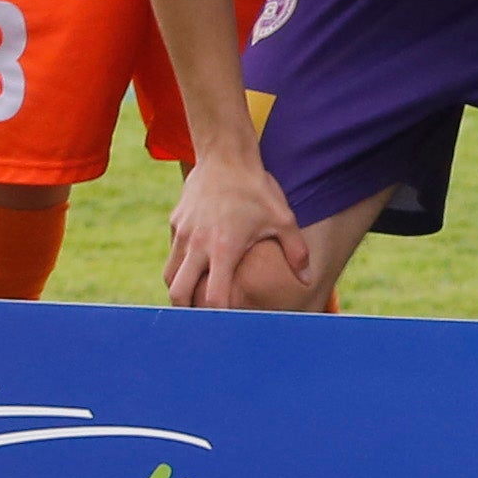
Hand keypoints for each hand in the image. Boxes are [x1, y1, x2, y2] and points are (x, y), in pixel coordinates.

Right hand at [162, 153, 311, 307]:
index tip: (228, 322)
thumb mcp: (283, 219)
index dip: (219, 316)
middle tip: (201, 319)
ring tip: (196, 295)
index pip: (212, 297)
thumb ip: (296, 252)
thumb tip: (307, 279)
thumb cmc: (257, 189)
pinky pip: (173, 252)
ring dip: (181, 288)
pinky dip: (181, 264)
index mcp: (223, 249)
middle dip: (187, 311)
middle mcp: (197, 245)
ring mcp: (182, 233)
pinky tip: (198, 263)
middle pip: (178, 293)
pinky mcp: (176, 222)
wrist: (226, 155)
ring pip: (169, 274)